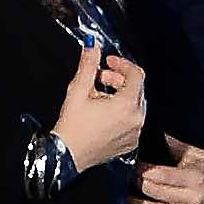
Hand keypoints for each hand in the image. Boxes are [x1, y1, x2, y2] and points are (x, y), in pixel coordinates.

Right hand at [58, 41, 148, 171]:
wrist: (66, 156)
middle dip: (119, 78)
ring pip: (135, 104)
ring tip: (98, 96)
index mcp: (127, 106)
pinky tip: (103, 112)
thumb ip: (88, 66)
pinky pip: (132, 120)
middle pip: (137, 88)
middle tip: (99, 77)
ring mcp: (135, 133)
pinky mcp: (130, 143)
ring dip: (120, 94)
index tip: (108, 61)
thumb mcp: (78, 91)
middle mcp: (136, 120)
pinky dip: (122, 111)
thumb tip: (93, 46)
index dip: (122, 63)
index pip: (136, 75)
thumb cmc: (71, 127)